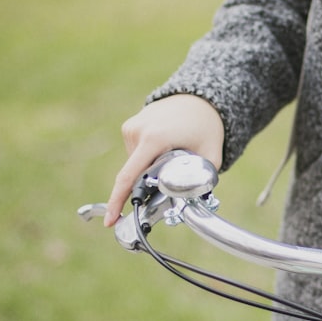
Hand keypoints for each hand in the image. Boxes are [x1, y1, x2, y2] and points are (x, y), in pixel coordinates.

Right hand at [104, 94, 223, 226]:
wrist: (199, 100)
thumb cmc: (207, 127)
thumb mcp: (211, 155)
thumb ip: (202, 179)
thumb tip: (190, 201)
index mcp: (155, 139)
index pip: (129, 176)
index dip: (118, 201)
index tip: (110, 220)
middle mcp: (137, 132)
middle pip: (136, 174)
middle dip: (147, 186)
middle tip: (167, 183)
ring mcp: (131, 127)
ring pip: (136, 164)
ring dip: (150, 170)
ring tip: (173, 156)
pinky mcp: (129, 126)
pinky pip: (136, 153)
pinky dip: (148, 159)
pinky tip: (165, 149)